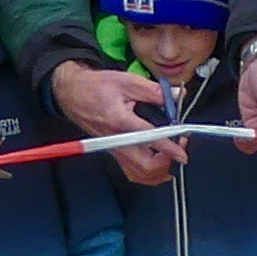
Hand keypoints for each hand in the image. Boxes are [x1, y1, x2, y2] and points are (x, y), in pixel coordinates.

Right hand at [55, 61, 181, 181]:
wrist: (74, 93)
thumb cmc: (97, 86)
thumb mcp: (128, 81)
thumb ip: (155, 91)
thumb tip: (177, 95)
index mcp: (120, 121)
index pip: (149, 140)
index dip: (169, 148)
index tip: (182, 153)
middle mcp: (116, 140)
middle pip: (145, 166)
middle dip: (167, 161)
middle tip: (178, 145)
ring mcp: (114, 149)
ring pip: (140, 174)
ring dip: (159, 170)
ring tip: (171, 155)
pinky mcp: (113, 152)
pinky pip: (132, 172)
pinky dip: (148, 174)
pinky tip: (159, 165)